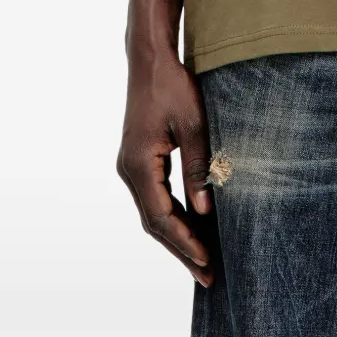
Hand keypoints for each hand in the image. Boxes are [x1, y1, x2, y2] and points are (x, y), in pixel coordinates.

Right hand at [116, 50, 214, 284]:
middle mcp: (129, 171)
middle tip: (208, 276)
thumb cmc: (173, 86)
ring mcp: (131, 167)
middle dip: (181, 250)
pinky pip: (154, 198)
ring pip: (153, 213)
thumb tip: (205, 210)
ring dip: (176, 237)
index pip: (162, 217)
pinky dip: (172, 216)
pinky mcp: (138, 161)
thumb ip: (199, 167)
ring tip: (202, 261)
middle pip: (154, 223)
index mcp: (138, 165)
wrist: (150, 61)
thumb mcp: (194, 125)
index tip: (207, 260)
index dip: (185, 242)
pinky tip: (191, 227)